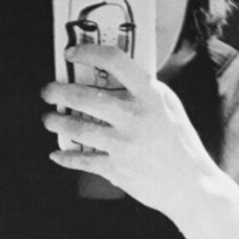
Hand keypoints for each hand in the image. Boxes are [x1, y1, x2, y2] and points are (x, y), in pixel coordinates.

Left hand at [41, 43, 221, 220]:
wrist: (190, 185)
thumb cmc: (180, 144)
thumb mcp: (168, 106)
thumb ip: (144, 92)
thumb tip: (114, 80)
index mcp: (149, 95)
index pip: (114, 61)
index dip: (88, 53)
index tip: (72, 54)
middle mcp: (133, 117)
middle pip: (84, 97)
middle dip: (58, 92)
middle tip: (48, 92)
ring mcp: (123, 144)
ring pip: (77, 129)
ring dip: (56, 123)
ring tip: (49, 120)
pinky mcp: (116, 170)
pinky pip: (82, 160)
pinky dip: (66, 158)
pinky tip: (57, 154)